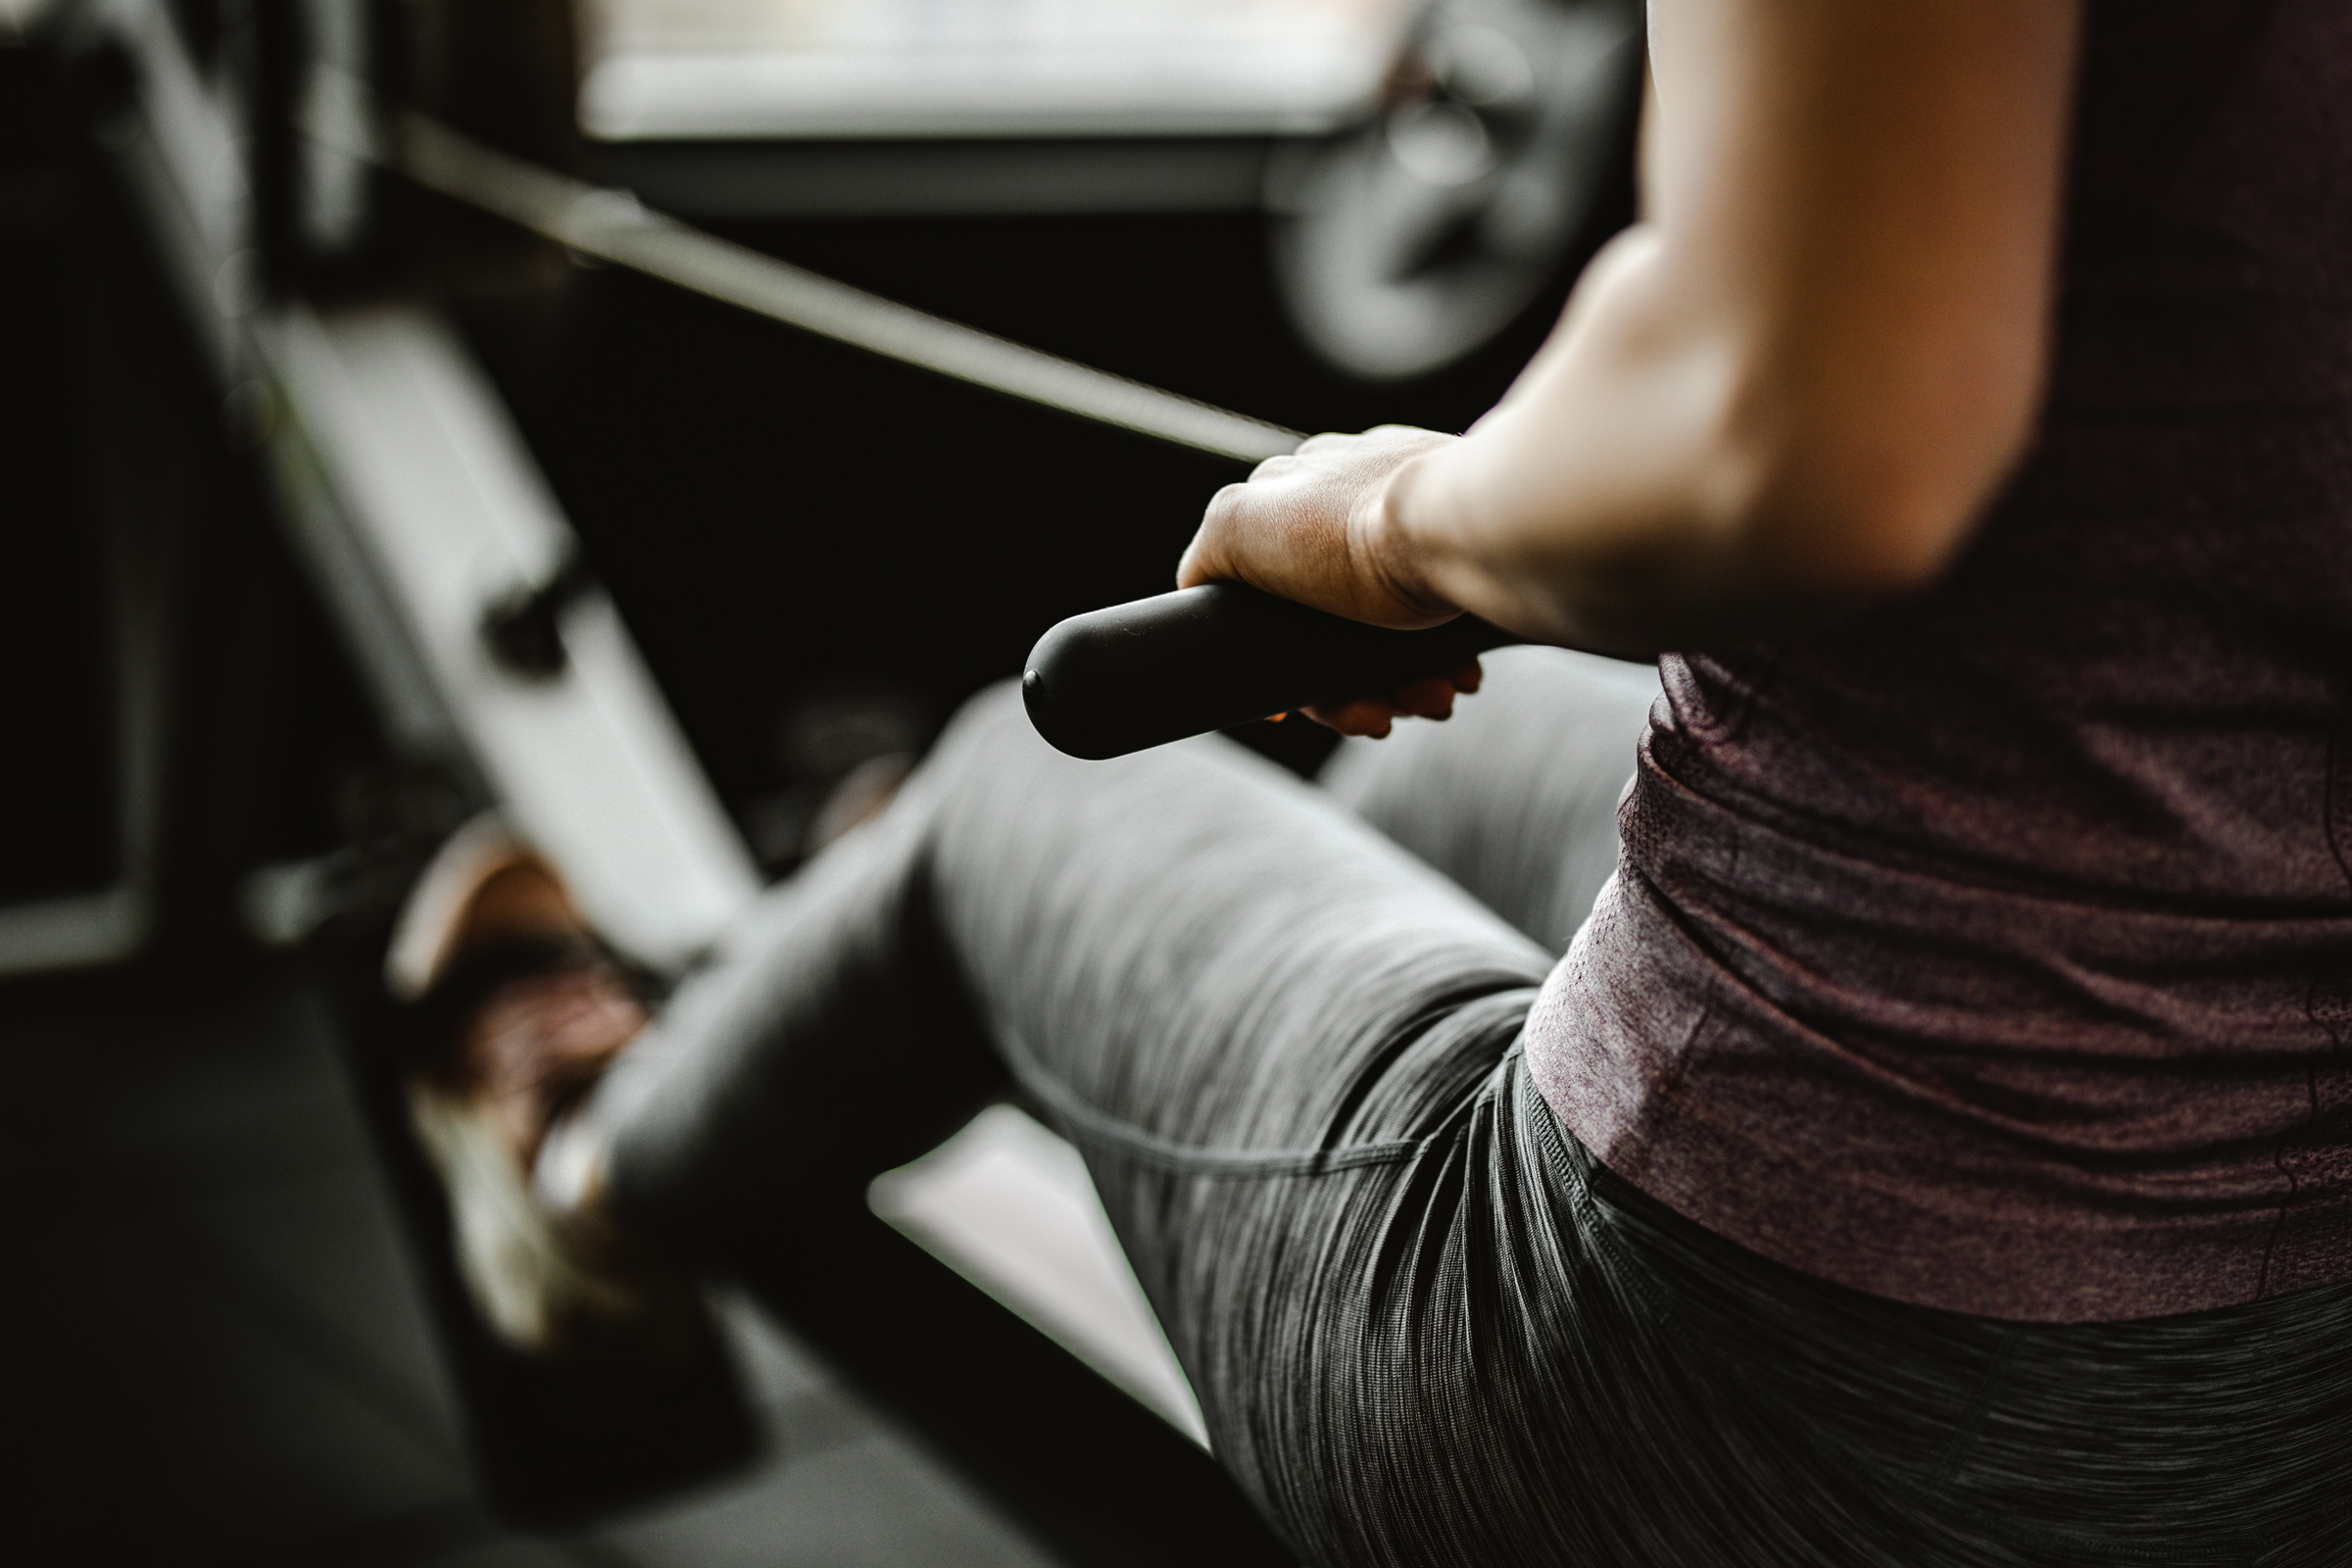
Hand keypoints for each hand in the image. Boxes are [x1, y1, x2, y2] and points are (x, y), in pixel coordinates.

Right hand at [1180, 426, 1477, 737]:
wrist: (1469, 530)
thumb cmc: (1358, 530)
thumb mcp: (1238, 528)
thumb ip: (1207, 555)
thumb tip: (1202, 591)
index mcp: (1294, 490)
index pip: (1267, 594)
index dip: (1279, 661)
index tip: (1300, 707)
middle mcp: (1352, 500)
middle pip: (1329, 625)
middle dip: (1351, 684)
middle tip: (1381, 714)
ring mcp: (1412, 522)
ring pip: (1388, 633)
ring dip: (1401, 684)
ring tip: (1432, 697)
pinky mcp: (1464, 548)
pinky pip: (1441, 622)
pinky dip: (1442, 659)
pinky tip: (1457, 674)